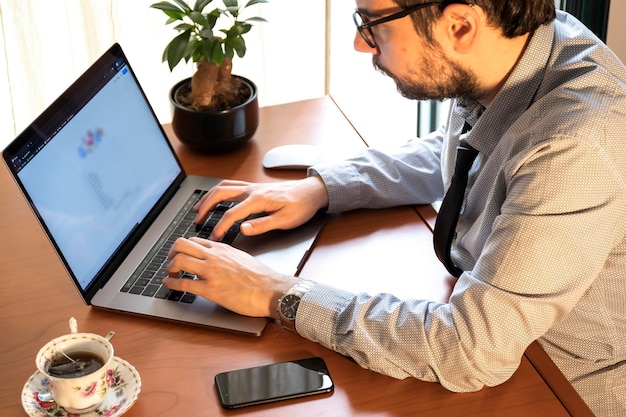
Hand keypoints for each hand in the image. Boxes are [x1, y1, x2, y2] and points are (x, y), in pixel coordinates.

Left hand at [163, 237, 299, 317]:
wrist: (272, 290)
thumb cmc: (262, 278)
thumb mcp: (242, 258)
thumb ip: (227, 256)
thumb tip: (219, 259)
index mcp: (223, 249)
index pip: (194, 240)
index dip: (182, 247)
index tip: (180, 254)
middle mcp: (214, 256)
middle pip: (181, 244)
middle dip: (171, 253)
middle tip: (171, 263)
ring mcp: (211, 272)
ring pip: (179, 260)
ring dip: (170, 267)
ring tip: (171, 274)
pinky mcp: (211, 289)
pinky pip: (184, 283)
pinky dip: (172, 283)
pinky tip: (169, 284)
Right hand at [194, 176, 328, 239]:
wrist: (312, 191)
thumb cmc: (301, 206)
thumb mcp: (285, 220)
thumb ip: (262, 225)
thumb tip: (243, 229)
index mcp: (259, 199)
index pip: (232, 214)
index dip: (220, 226)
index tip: (213, 237)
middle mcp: (253, 190)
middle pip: (221, 194)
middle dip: (205, 206)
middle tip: (196, 219)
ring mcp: (253, 186)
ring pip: (224, 187)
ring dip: (208, 196)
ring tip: (198, 208)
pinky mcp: (255, 186)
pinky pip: (231, 185)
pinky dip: (218, 191)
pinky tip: (215, 197)